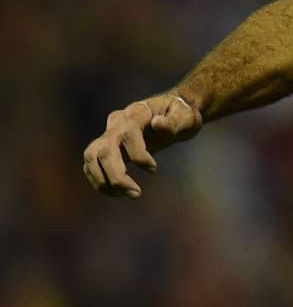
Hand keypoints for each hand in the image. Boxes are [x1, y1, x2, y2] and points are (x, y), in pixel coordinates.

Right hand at [82, 95, 202, 198]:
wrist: (171, 113)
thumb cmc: (181, 114)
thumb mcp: (186, 116)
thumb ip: (174, 121)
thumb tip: (158, 123)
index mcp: (137, 112)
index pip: (128, 134)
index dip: (138, 154)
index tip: (154, 169)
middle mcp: (117, 122)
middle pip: (105, 150)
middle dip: (117, 176)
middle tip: (136, 193)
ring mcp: (108, 134)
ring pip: (92, 158)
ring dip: (104, 181)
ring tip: (128, 194)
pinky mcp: (105, 148)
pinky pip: (91, 165)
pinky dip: (100, 181)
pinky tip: (119, 192)